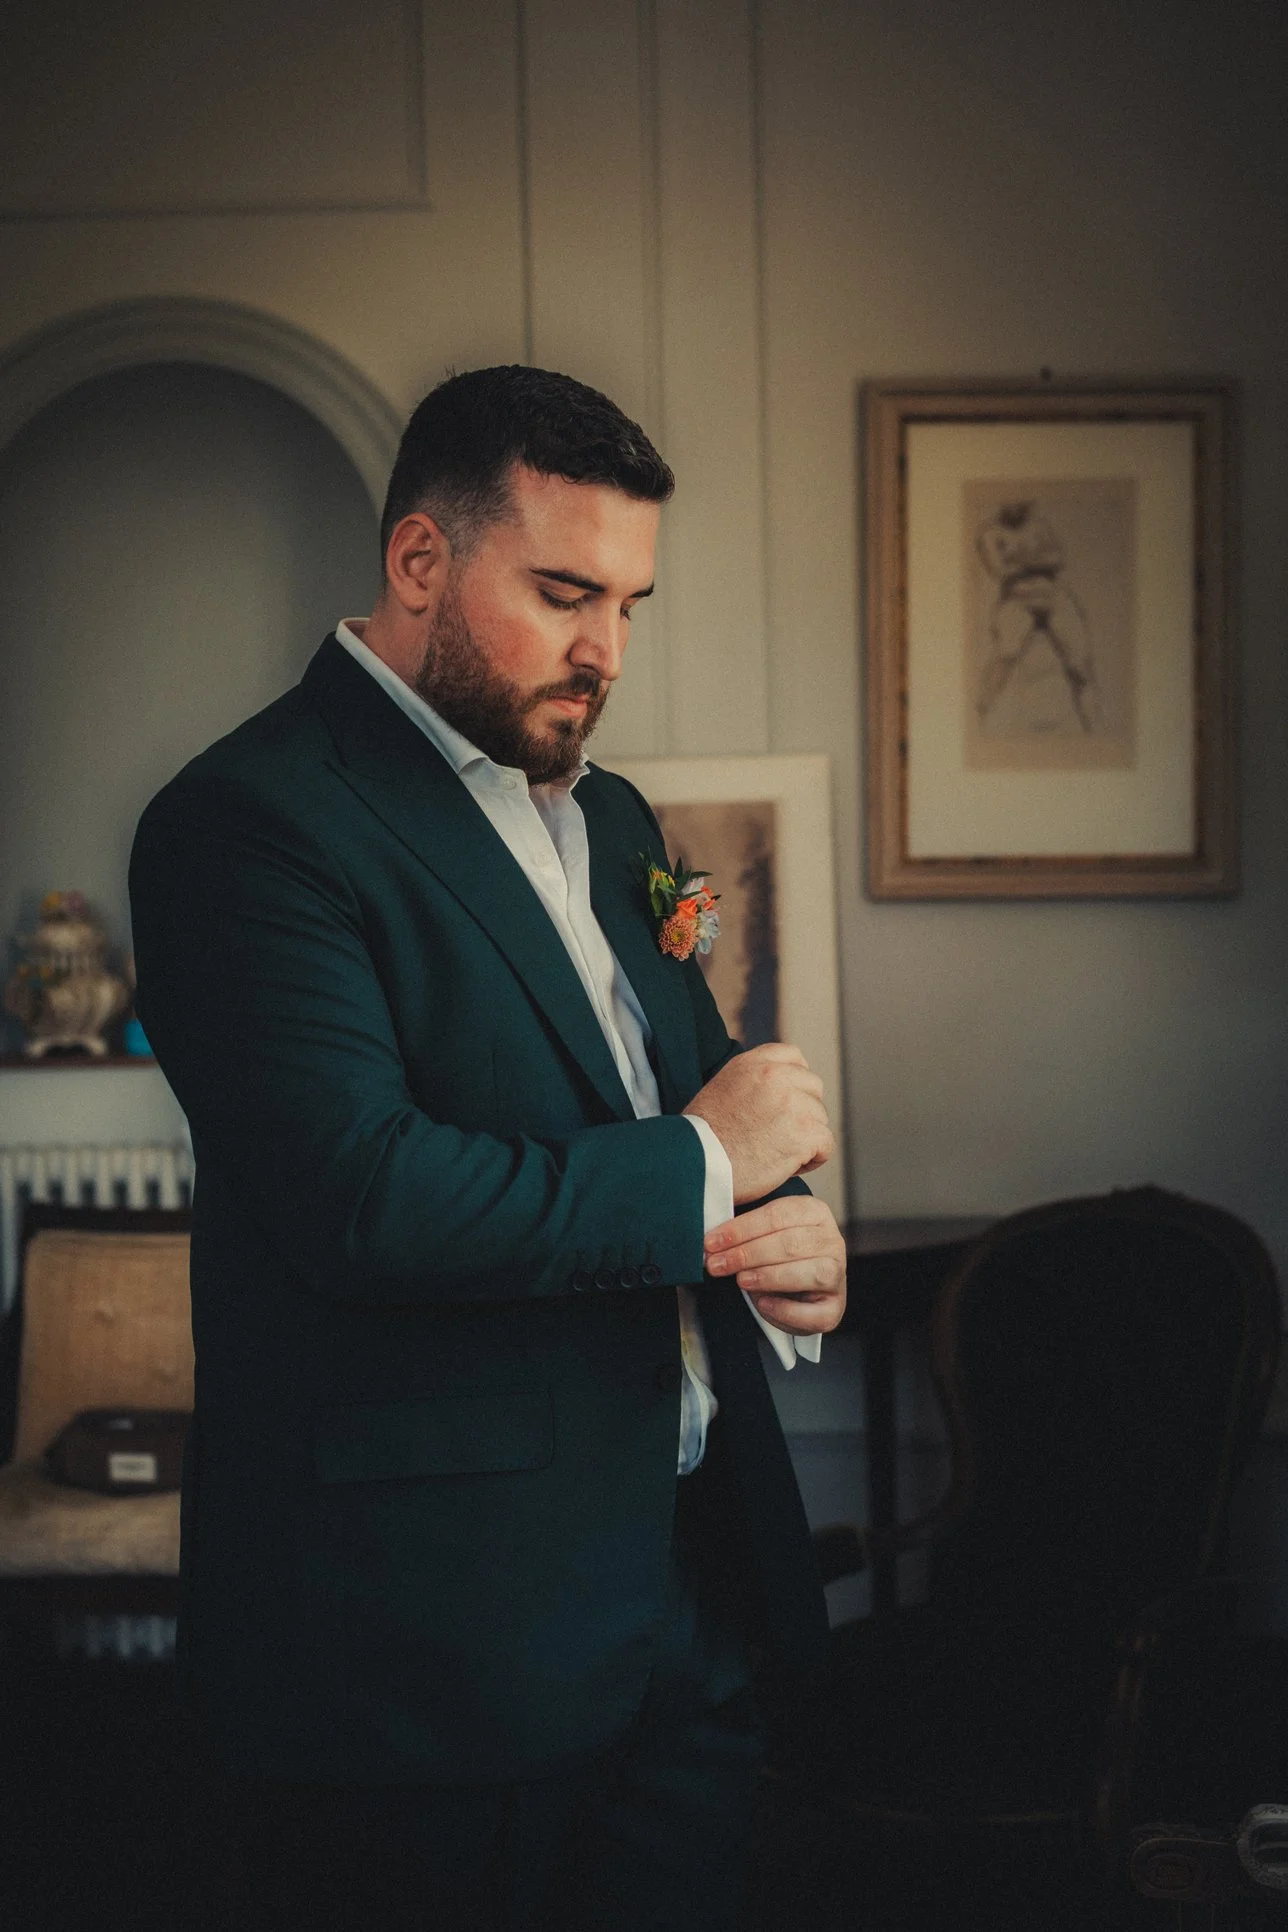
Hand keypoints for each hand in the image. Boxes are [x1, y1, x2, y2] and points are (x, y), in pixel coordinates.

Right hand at [682, 1043, 833, 1203]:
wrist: (696, 1165)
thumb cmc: (702, 1138)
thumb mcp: (722, 1089)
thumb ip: (753, 1080)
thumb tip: (781, 1085)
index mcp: (753, 1063)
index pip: (794, 1057)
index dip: (794, 1084)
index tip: (783, 1105)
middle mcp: (775, 1076)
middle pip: (813, 1088)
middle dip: (802, 1112)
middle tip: (776, 1135)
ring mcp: (793, 1103)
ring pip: (820, 1119)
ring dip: (804, 1138)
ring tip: (773, 1153)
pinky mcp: (805, 1133)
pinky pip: (826, 1145)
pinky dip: (812, 1160)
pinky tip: (787, 1166)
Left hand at [703, 1195, 845, 1335]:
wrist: (796, 1289)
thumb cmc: (775, 1256)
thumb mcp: (762, 1234)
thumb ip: (744, 1231)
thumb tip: (712, 1241)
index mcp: (814, 1212)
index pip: (777, 1215)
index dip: (742, 1229)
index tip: (712, 1242)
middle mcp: (832, 1240)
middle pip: (790, 1243)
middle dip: (747, 1254)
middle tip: (717, 1264)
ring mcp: (838, 1274)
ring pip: (809, 1273)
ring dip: (768, 1277)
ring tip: (740, 1280)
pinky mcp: (834, 1308)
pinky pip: (814, 1312)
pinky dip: (786, 1309)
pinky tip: (763, 1303)